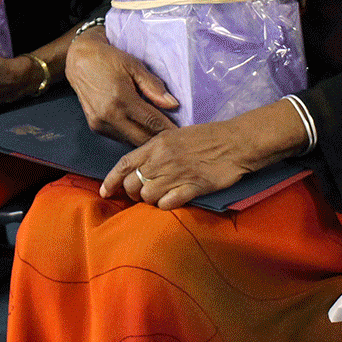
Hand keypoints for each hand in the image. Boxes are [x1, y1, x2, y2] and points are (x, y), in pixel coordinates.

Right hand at [66, 28, 178, 146]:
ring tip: (162, 134)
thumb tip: (173, 104)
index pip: (152, 122)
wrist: (80, 61)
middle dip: (160, 139)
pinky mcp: (95, 127)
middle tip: (175, 137)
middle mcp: (108, 116)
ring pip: (131, 142)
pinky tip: (143, 130)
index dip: (169, 129)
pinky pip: (120, 138)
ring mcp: (100, 124)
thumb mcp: (134, 66)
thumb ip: (153, 87)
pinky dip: (133, 136)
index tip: (183, 132)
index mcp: (120, 99)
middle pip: (142, 138)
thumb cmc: (109, 60)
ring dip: (146, 140)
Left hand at [101, 120, 261, 209]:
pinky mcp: (193, 187)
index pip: (124, 164)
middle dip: (133, 193)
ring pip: (147, 196)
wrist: (237, 142)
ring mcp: (177, 173)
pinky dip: (166, 205)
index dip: (111, 180)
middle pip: (132, 183)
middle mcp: (163, 159)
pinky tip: (173, 200)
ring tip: (161, 196)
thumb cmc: (209, 137)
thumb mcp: (176, 136)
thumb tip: (142, 167)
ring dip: (151, 200)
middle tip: (143, 194)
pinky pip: (168, 203)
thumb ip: (157, 150)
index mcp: (157, 144)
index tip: (104, 191)